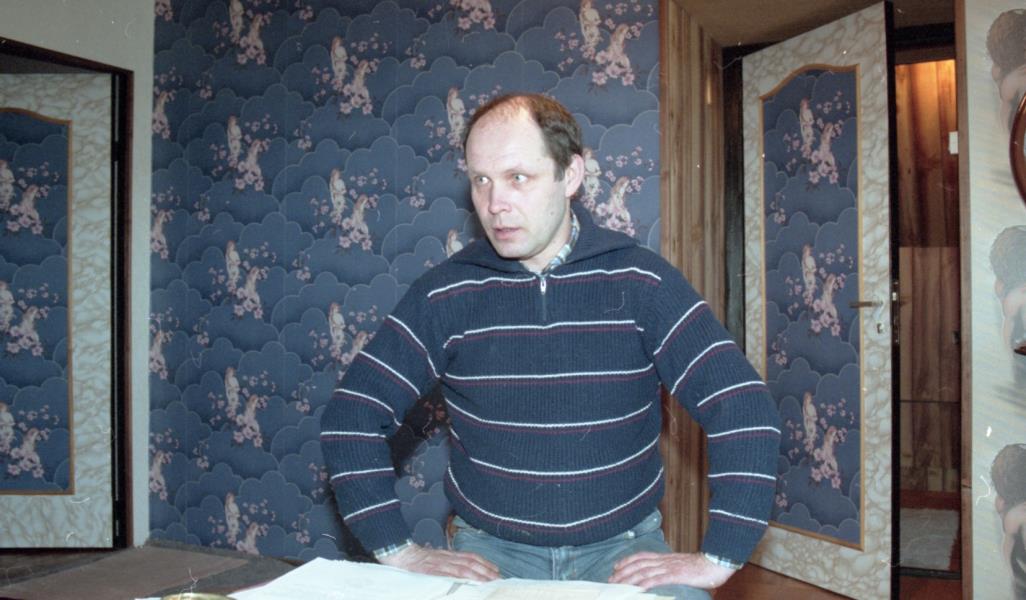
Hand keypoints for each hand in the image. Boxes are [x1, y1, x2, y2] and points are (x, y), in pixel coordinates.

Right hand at [378, 543, 500, 581]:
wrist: (398, 552)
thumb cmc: (415, 559)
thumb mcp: (434, 559)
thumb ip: (447, 564)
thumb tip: (462, 572)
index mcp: (448, 554)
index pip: (471, 557)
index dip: (485, 563)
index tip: (496, 570)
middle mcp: (446, 557)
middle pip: (471, 562)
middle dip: (486, 571)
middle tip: (499, 579)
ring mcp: (439, 563)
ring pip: (462, 568)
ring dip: (478, 575)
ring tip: (489, 583)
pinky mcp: (430, 570)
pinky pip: (446, 574)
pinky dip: (459, 578)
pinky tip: (467, 583)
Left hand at [609, 551, 734, 589]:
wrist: (716, 562)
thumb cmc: (702, 566)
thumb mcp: (683, 566)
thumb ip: (672, 570)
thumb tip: (665, 577)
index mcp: (666, 557)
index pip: (642, 556)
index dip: (627, 560)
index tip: (616, 566)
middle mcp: (664, 561)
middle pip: (638, 564)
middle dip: (623, 572)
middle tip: (611, 579)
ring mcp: (669, 567)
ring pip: (644, 572)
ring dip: (629, 578)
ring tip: (618, 585)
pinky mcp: (676, 575)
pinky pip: (657, 579)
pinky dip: (645, 583)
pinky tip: (637, 588)